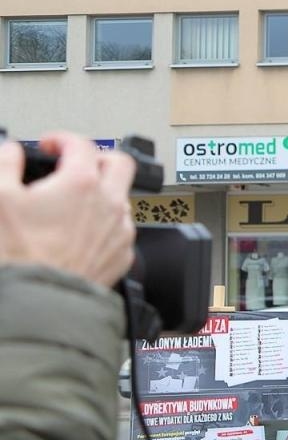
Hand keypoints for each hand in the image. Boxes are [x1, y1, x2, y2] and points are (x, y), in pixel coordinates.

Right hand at [0, 132, 135, 287]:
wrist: (38, 300)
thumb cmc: (20, 254)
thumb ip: (5, 164)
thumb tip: (11, 151)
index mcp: (81, 183)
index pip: (81, 144)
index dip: (62, 139)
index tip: (50, 145)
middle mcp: (109, 204)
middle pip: (120, 164)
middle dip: (97, 158)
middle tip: (75, 164)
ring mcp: (120, 231)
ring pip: (123, 198)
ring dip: (102, 192)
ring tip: (74, 201)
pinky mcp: (122, 255)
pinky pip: (121, 230)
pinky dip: (105, 223)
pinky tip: (82, 232)